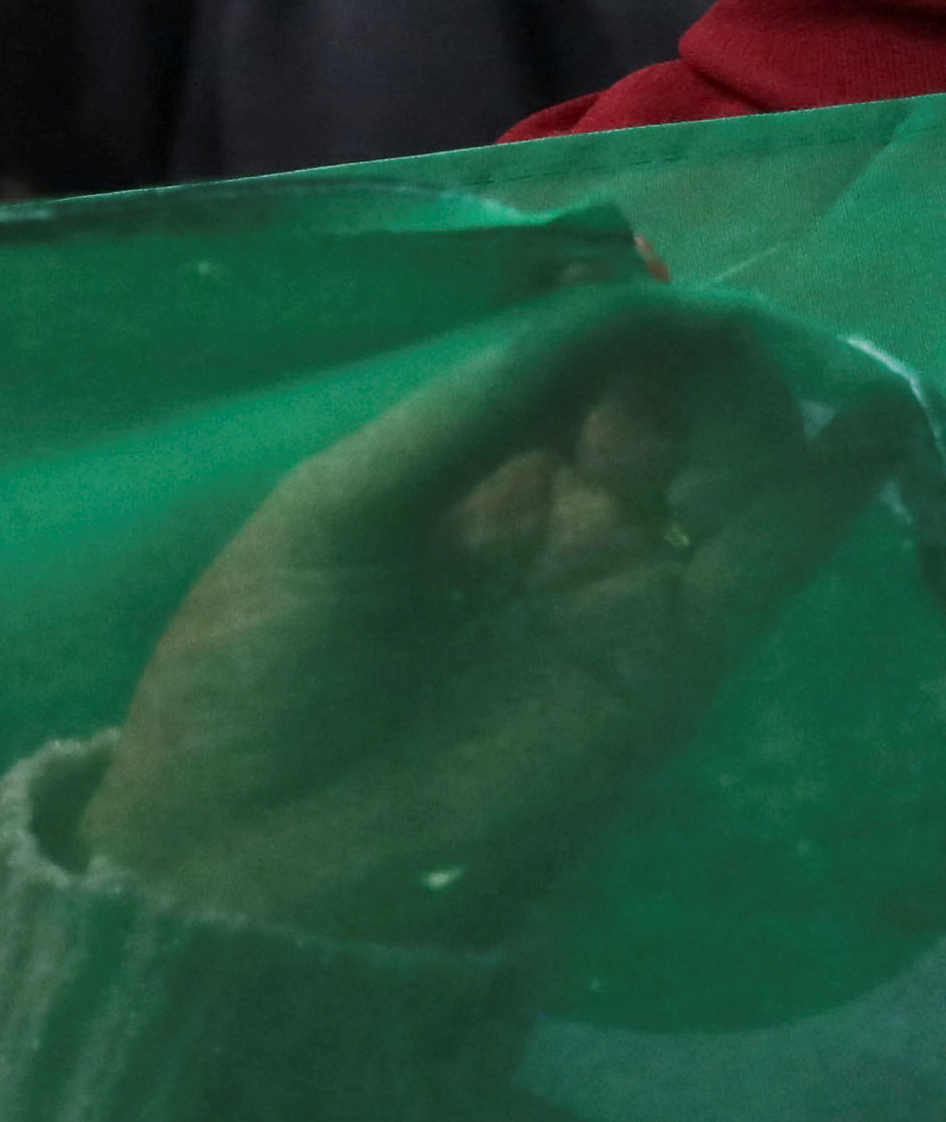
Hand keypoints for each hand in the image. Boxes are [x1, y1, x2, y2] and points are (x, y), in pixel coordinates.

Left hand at [90, 293, 918, 947]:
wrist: (264, 869)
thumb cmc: (257, 680)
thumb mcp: (335, 514)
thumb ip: (468, 415)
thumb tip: (601, 310)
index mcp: (440, 484)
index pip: (548, 370)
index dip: (596, 313)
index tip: (624, 252)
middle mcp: (540, 528)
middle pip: (647, 407)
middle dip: (683, 346)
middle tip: (705, 306)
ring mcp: (615, 593)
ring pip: (719, 469)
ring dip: (761, 399)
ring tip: (782, 344)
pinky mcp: (674, 664)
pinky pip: (763, 560)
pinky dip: (821, 489)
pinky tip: (864, 418)